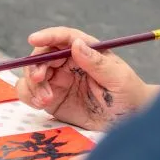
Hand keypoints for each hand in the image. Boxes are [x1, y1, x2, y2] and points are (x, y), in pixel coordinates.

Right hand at [14, 27, 150, 130]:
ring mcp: (57, 80)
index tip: (33, 39)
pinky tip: (41, 104)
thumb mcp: (119, 79)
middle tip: (39, 79)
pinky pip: (29, 92)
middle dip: (35, 65)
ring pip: (31, 73)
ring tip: (46, 101)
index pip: (63, 38)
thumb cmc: (130, 97)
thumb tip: (76, 44)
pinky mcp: (50, 97)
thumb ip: (98, 63)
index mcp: (86, 52)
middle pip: (41, 55)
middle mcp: (68, 63)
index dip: (47, 36)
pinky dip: (29, 96)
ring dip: (32, 85)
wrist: (129, 124)